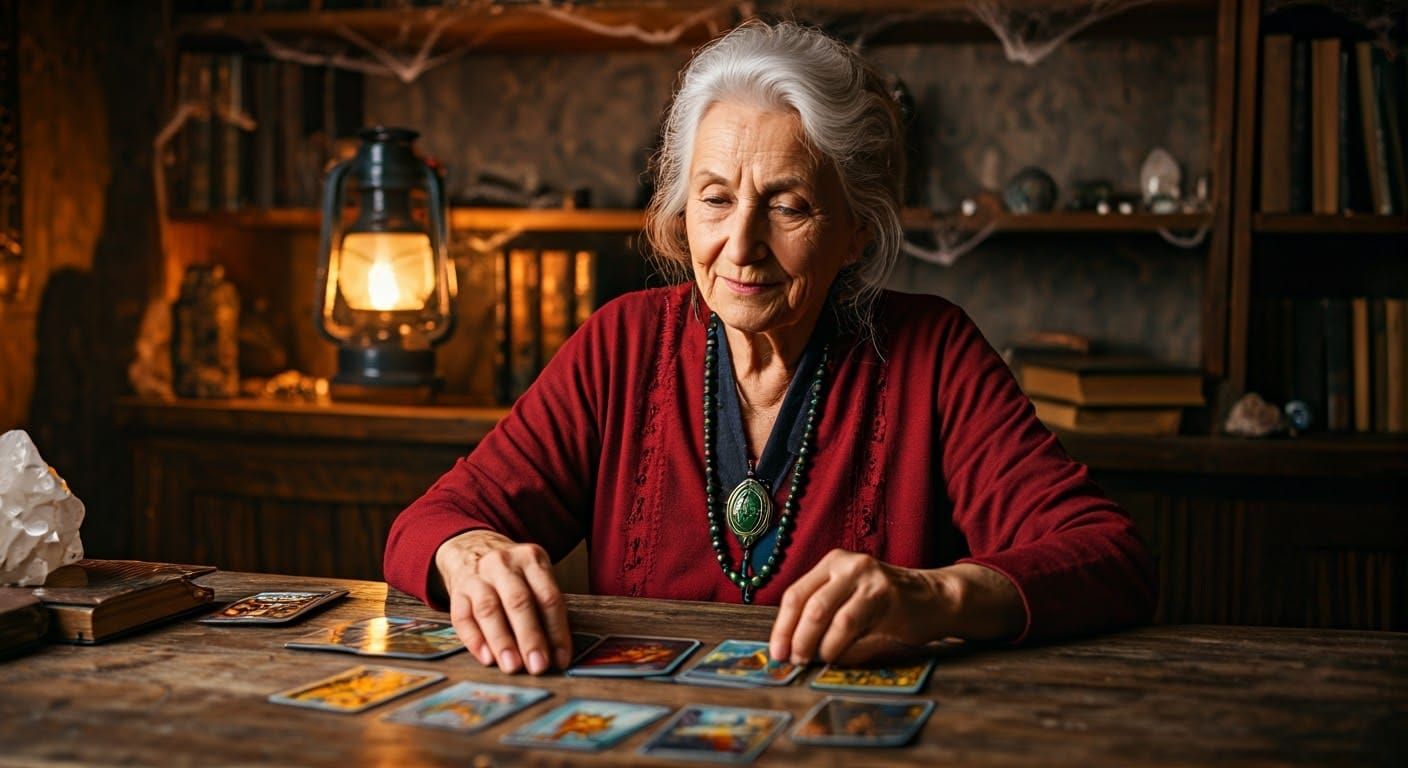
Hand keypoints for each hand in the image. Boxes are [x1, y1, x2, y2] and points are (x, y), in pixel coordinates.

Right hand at [434, 530, 572, 674]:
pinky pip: (463, 617)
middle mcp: (503, 564)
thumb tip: (556, 652)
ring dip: (502, 641)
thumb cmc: (512, 572)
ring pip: (489, 609)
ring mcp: (477, 576)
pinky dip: (475, 640)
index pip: (548, 597)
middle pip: (519, 602)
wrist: (471, 548)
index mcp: (530, 559)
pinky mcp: (457, 591)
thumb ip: (544, 606)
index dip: (557, 631)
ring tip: (512, 666)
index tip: (560, 659)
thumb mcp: (533, 574)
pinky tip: (486, 658)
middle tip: (538, 666)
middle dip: (530, 637)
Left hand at [769, 549, 947, 665]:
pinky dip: (841, 647)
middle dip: (797, 639)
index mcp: (832, 563)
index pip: (795, 595)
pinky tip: (840, 656)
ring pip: (829, 616)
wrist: (934, 598)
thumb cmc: (887, 605)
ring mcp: (868, 578)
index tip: (777, 653)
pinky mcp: (886, 596)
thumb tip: (791, 649)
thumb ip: (823, 617)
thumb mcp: (849, 600)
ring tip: (818, 660)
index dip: (782, 627)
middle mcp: (848, 565)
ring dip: (819, 646)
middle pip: (809, 605)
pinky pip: (852, 625)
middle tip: (796, 661)